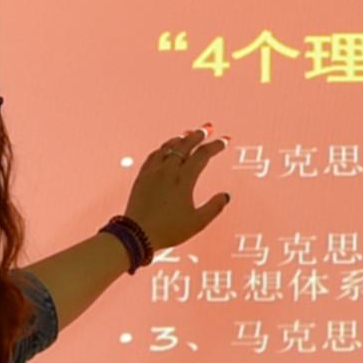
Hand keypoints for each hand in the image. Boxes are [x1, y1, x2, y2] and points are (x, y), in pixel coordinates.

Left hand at [121, 129, 231, 254]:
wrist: (137, 234)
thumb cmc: (169, 230)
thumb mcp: (198, 222)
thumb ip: (214, 207)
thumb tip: (226, 195)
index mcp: (184, 180)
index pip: (202, 155)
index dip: (216, 145)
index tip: (226, 140)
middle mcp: (168, 171)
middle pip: (185, 145)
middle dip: (199, 134)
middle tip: (209, 127)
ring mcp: (153, 172)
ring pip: (168, 147)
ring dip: (181, 138)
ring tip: (189, 134)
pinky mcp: (142, 177)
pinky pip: (154, 155)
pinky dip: (164, 148)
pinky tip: (167, 148)